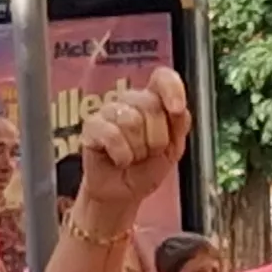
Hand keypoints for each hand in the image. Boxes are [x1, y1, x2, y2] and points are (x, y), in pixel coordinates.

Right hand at [73, 70, 191, 221]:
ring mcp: (109, 111)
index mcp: (154, 100)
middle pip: (150, 104)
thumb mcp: (173, 149)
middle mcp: (131, 100)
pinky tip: (119, 160)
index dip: (172, 88)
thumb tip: (179, 109)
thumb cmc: (147, 168)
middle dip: (157, 138)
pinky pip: (112, 135)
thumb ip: (180, 124)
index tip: (177, 110)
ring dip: (138, 150)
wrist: (123, 193)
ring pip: (131, 121)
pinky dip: (122, 155)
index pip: (162, 77)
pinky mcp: (91, 126)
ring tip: (134, 158)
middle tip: (151, 153)